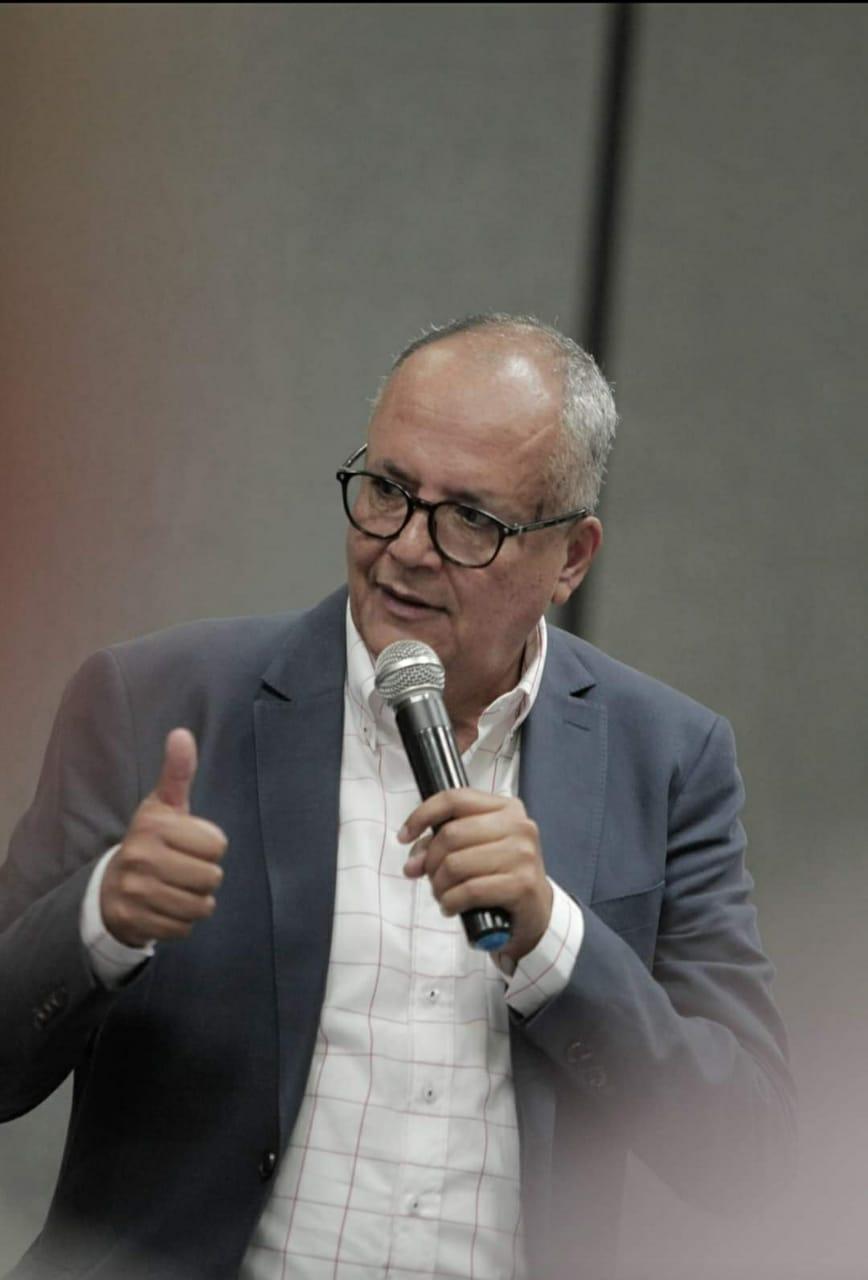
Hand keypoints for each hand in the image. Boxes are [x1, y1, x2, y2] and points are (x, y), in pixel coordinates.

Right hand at [100, 729, 226, 946]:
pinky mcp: (136, 921)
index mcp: (154, 825)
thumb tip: (182, 734)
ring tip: (177, 889)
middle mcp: (141, 857)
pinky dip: (181, 921)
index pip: (217, 845)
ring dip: (196, 901)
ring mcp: (136, 892)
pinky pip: (184, 927)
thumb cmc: (150, 841)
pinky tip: (166, 907)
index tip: (189, 845)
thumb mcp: (163, 805)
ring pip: (200, 905)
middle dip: (205, 877)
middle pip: (212, 878)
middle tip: (184, 870)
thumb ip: (177, 772)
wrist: (111, 888)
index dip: (210, 847)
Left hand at [399, 789, 551, 961]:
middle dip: (430, 861)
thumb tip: (413, 863)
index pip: (455, 798)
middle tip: (430, 878)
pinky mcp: (522, 884)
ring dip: (439, 886)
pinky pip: (470, 890)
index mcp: (506, 808)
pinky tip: (452, 907)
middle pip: (451, 834)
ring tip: (443, 895)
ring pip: (456, 864)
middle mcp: (518, 826)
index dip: (422, 815)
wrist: (536, 910)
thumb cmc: (500, 875)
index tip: (404, 836)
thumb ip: (442, 845)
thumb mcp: (474, 850)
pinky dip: (452, 902)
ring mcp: (523, 854)